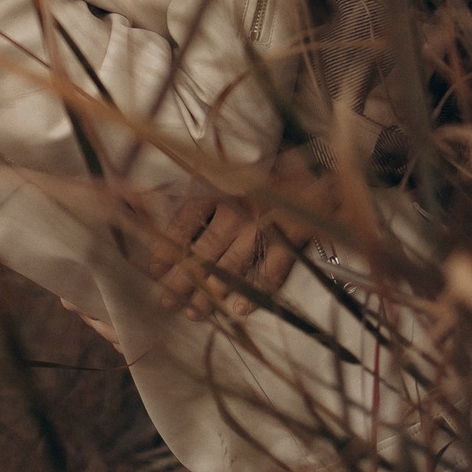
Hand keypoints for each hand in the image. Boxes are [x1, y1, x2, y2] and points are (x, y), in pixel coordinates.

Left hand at [138, 151, 341, 321]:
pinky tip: (239, 311)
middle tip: (167, 303)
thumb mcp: (232, 168)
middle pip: (203, 251)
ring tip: (195, 314)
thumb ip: (202, 188)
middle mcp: (237, 207)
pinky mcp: (294, 237)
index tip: (154, 270)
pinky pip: (271, 270)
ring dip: (212, 293)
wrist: (324, 158)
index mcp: (219, 187)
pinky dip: (256, 292)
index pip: (184, 221)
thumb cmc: (271, 164)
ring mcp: (266, 224)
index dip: (166, 248)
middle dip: (182, 281)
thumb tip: (148, 199)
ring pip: (231, 266)